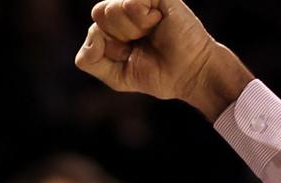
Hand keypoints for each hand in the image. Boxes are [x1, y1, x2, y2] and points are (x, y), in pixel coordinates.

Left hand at [75, 0, 253, 119]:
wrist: (190, 74)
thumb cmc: (159, 75)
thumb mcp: (116, 76)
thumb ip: (90, 60)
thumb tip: (92, 33)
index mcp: (117, 26)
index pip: (94, 28)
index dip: (107, 47)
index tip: (130, 55)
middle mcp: (128, 9)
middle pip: (99, 13)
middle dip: (117, 37)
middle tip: (140, 43)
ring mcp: (142, 0)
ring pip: (111, 8)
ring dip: (130, 29)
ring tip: (150, 33)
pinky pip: (131, 1)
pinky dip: (141, 18)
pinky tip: (157, 22)